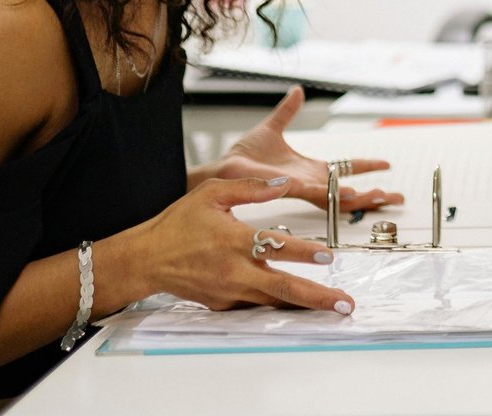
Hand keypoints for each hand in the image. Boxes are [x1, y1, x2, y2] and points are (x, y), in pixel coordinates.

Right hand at [113, 176, 354, 312]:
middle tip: (345, 304)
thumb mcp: (212, 193)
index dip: (303, 252)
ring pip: (274, 301)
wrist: (146, 259)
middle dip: (317, 297)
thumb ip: (251, 189)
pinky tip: (301, 308)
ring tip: (333, 308)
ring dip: (304, 305)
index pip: (275, 247)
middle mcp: (234, 270)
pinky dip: (278, 306)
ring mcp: (229, 291)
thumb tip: (286, 184)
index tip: (328, 256)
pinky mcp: (224, 304)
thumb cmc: (179, 223)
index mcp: (233, 240)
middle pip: (283, 288)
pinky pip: (256, 305)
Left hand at [203, 86, 404, 212]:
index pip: (345, 169)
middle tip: (397, 198)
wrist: (220, 169)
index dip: (366, 167)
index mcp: (309, 169)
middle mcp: (309, 182)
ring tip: (382, 197)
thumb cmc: (241, 156)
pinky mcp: (289, 188)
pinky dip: (335, 194)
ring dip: (361, 197)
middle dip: (374, 195)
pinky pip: (317, 192)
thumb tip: (298, 91)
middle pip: (349, 190)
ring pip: (338, 196)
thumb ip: (288, 111)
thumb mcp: (272, 128)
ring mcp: (301, 187)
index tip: (387, 165)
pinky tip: (351, 193)